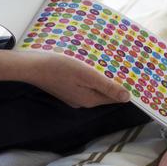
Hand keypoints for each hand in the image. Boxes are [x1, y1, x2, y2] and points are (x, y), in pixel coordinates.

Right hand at [0, 50, 129, 107]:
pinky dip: (91, 77)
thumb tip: (127, 98)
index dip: (124, 88)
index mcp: (90, 100)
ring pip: (94, 88)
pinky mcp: (66, 88)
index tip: (134, 76)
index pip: (114, 97)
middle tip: (125, 67)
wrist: (32, 66)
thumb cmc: (60, 68)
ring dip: (102, 78)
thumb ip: (106, 86)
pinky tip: (92, 65)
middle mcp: (82, 101)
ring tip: (111, 64)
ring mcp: (73, 95)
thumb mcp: (87, 75)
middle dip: (114, 82)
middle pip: (104, 93)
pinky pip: (84, 84)